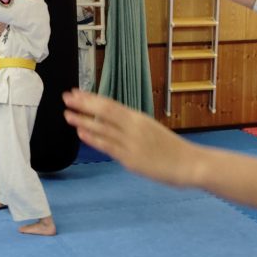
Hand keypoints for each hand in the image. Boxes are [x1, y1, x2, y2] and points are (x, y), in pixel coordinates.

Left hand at [63, 89, 198, 187]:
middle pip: (104, 111)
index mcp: (139, 118)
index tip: (76, 92)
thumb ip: (131, 128)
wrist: (191, 163)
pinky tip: (81, 132)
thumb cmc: (172, 150)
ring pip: (103, 128)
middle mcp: (134, 127)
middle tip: (66, 97)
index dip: (91, 98)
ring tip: (67, 114)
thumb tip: (111, 124)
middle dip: (83, 104)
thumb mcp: (151, 131)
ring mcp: (132, 143)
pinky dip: (93, 138)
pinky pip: (108, 146)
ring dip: (83, 120)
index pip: (110, 104)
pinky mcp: (131, 159)